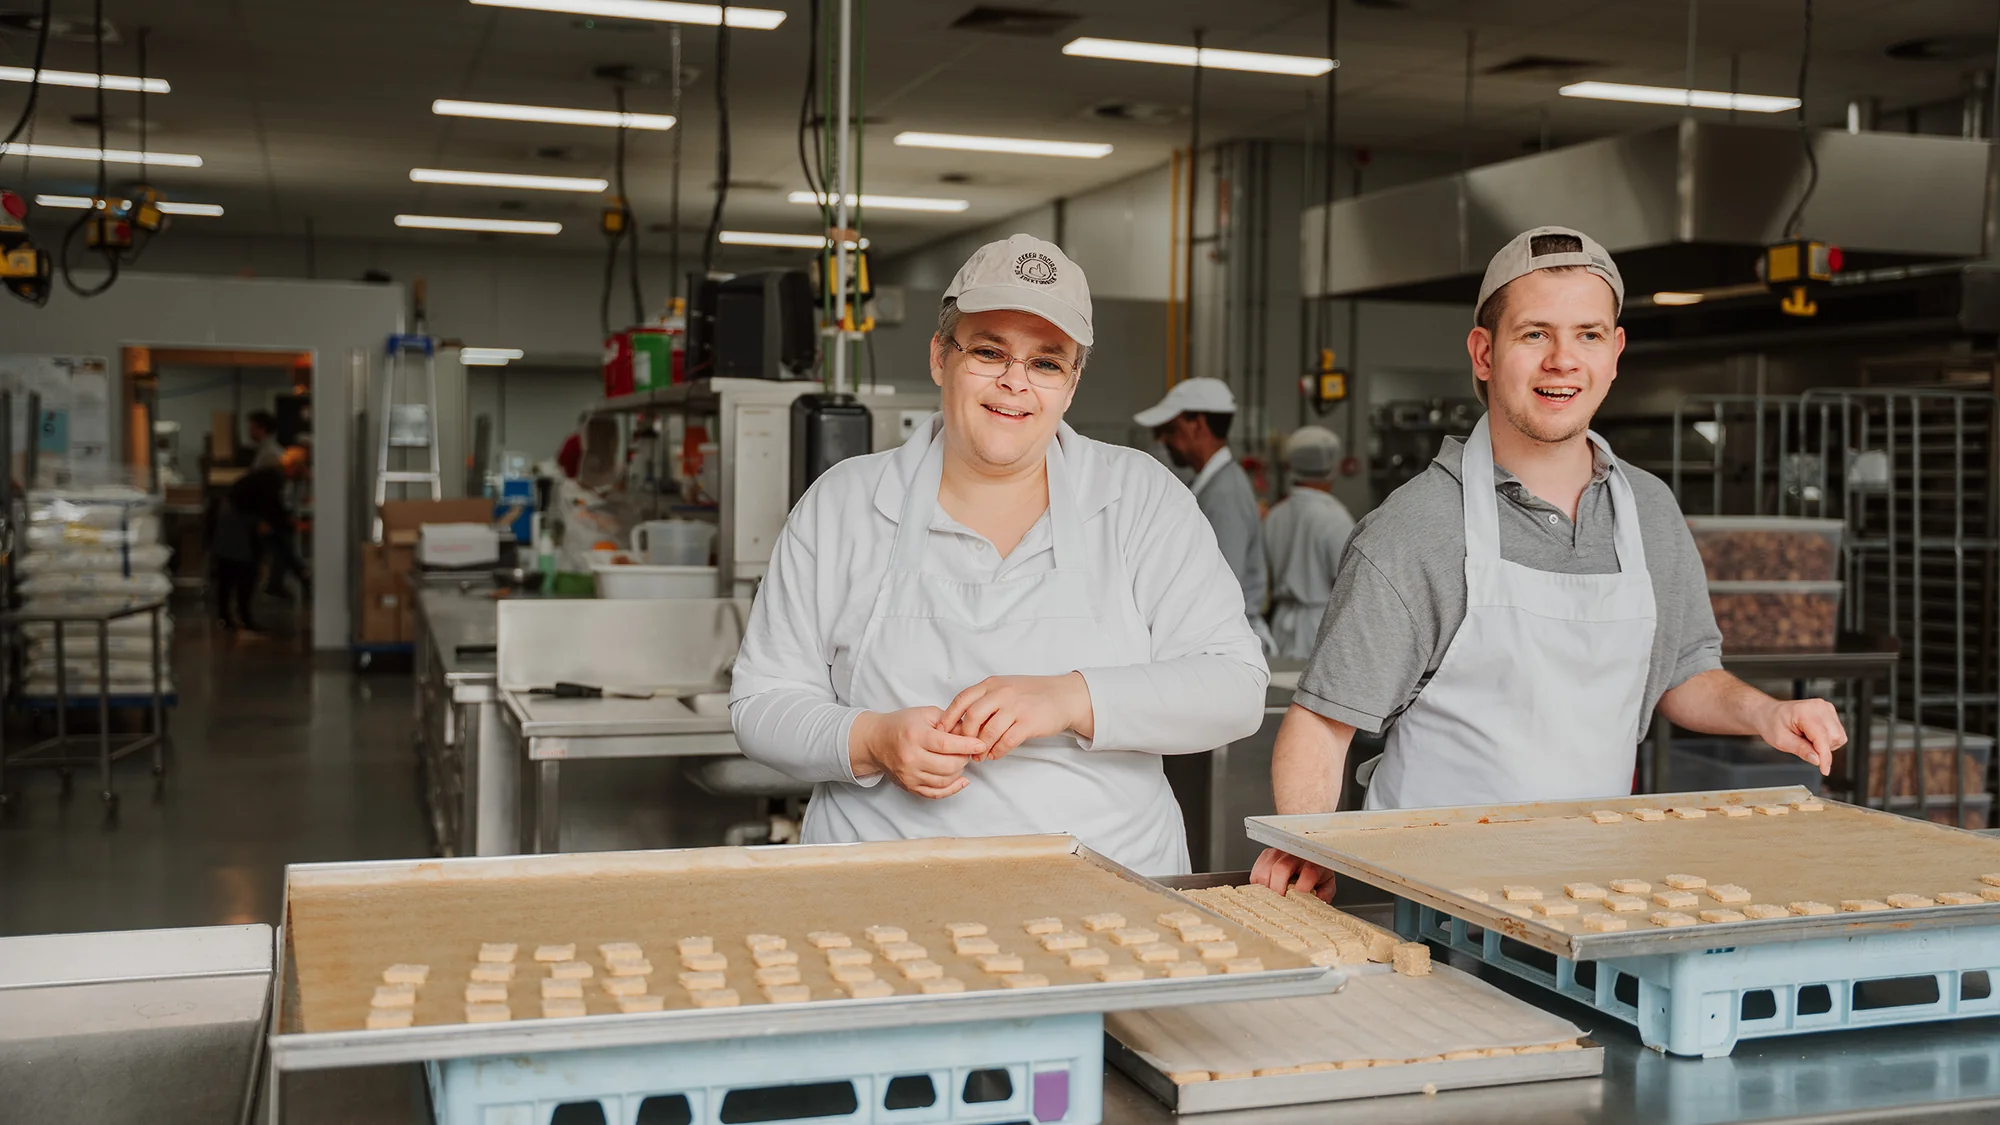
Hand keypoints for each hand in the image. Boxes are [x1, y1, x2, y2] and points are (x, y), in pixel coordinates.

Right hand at [849, 707, 987, 798]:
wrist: (876, 741)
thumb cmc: (902, 725)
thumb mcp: (925, 714)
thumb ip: (949, 720)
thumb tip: (970, 732)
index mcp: (915, 736)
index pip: (946, 745)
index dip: (967, 745)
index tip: (981, 744)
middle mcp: (911, 757)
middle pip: (948, 765)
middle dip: (964, 758)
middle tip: (968, 751)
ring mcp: (909, 775)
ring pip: (945, 780)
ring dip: (959, 771)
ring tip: (960, 760)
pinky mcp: (909, 787)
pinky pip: (936, 794)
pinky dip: (953, 788)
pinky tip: (961, 780)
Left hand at [940, 672, 1093, 759]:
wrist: (1064, 696)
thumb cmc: (1032, 694)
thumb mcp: (1005, 688)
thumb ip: (985, 701)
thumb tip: (960, 722)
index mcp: (992, 684)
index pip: (962, 700)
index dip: (948, 718)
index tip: (941, 733)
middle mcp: (1002, 693)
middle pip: (972, 717)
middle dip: (965, 737)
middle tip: (963, 750)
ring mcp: (1016, 707)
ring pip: (989, 731)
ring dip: (981, 748)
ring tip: (979, 757)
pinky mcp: (1029, 722)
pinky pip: (1006, 741)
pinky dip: (997, 751)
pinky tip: (995, 755)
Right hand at [1251, 848, 1336, 902]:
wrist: (1308, 858)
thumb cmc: (1316, 873)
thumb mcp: (1326, 885)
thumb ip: (1324, 896)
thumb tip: (1316, 905)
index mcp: (1314, 861)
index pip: (1309, 871)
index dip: (1303, 887)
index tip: (1298, 898)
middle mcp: (1295, 854)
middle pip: (1282, 868)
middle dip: (1278, 889)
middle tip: (1280, 902)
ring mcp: (1279, 852)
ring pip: (1266, 868)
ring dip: (1267, 887)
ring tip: (1272, 897)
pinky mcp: (1266, 855)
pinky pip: (1256, 870)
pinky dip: (1258, 883)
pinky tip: (1267, 889)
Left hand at [1756, 697, 1846, 775]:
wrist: (1769, 713)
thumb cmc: (1772, 723)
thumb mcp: (1781, 741)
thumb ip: (1800, 750)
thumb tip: (1817, 760)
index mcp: (1804, 712)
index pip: (1822, 738)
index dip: (1825, 757)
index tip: (1824, 770)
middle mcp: (1819, 707)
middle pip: (1835, 737)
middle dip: (1823, 749)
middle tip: (1803, 745)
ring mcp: (1826, 708)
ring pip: (1839, 736)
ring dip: (1827, 745)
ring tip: (1807, 739)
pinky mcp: (1830, 712)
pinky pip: (1838, 733)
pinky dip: (1828, 740)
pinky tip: (1813, 736)